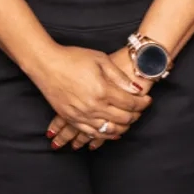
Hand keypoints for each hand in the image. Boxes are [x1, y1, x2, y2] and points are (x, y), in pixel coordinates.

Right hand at [28, 46, 150, 144]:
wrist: (46, 63)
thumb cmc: (73, 57)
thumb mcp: (100, 59)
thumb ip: (119, 76)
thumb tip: (136, 89)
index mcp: (102, 90)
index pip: (130, 103)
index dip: (142, 103)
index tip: (147, 100)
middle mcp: (93, 106)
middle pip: (122, 118)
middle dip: (136, 116)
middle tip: (140, 110)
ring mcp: (81, 115)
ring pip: (109, 130)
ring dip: (123, 128)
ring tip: (129, 122)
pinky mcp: (71, 118)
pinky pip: (91, 133)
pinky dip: (104, 136)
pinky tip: (112, 133)